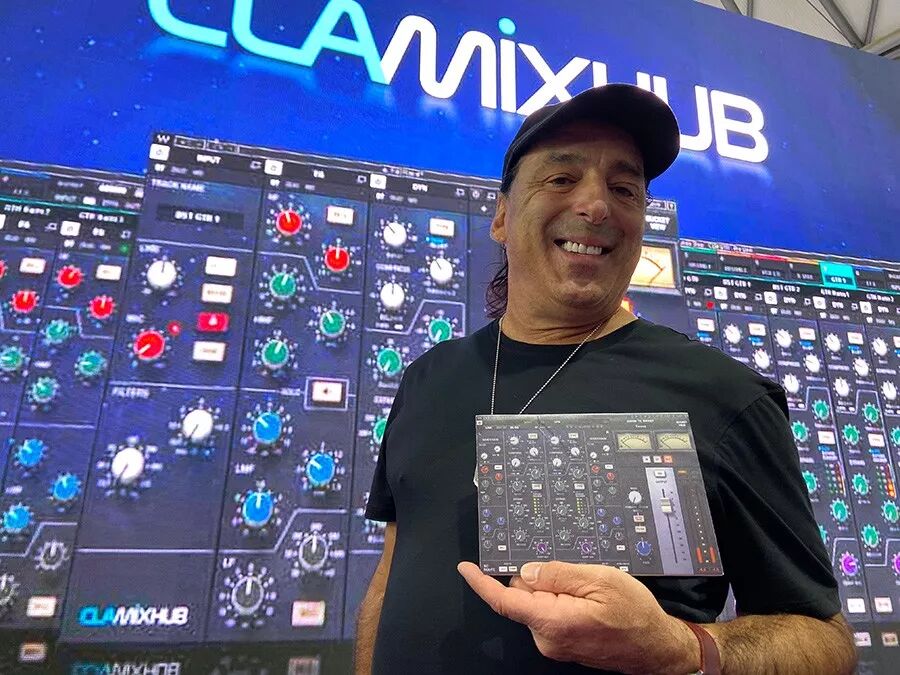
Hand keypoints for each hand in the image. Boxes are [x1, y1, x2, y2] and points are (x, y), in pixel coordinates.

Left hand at [457, 560, 699, 674]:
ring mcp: (554, 643)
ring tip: (589, 587)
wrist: (658, 648)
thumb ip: (558, 573)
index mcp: (552, 621)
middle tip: (572, 570)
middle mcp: (547, 637)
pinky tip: (588, 597)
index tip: (466, 567)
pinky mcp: (563, 643)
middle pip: (524, 595)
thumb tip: (525, 571)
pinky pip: (550, 612)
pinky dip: (561, 598)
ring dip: (554, 588)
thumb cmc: (635, 614)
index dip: (482, 582)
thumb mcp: (599, 580)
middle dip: (538, 577)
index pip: (505, 601)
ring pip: (538, 602)